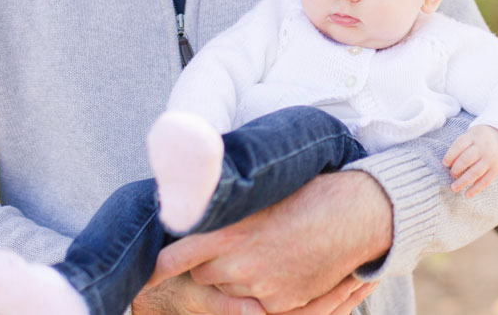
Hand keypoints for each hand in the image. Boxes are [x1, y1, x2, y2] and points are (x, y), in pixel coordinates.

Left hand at [145, 171, 391, 312]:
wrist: (355, 214)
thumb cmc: (308, 192)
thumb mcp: (259, 195)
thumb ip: (223, 209)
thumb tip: (194, 209)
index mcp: (227, 234)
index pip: (172, 257)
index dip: (155, 267)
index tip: (142, 274)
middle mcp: (237, 265)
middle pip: (201, 275)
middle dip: (210, 262)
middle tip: (233, 242)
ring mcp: (259, 288)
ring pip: (227, 290)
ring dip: (234, 276)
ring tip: (263, 250)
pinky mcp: (280, 304)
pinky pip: (253, 304)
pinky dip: (259, 290)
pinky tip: (279, 266)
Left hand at [442, 124, 497, 197]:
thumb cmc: (481, 138)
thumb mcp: (472, 134)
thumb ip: (461, 145)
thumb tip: (447, 164)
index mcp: (475, 136)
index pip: (459, 145)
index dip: (450, 155)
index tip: (445, 163)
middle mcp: (483, 147)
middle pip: (466, 159)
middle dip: (456, 169)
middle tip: (451, 174)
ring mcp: (491, 159)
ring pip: (475, 172)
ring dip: (462, 182)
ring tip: (454, 188)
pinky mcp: (496, 169)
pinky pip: (485, 181)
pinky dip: (475, 189)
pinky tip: (467, 195)